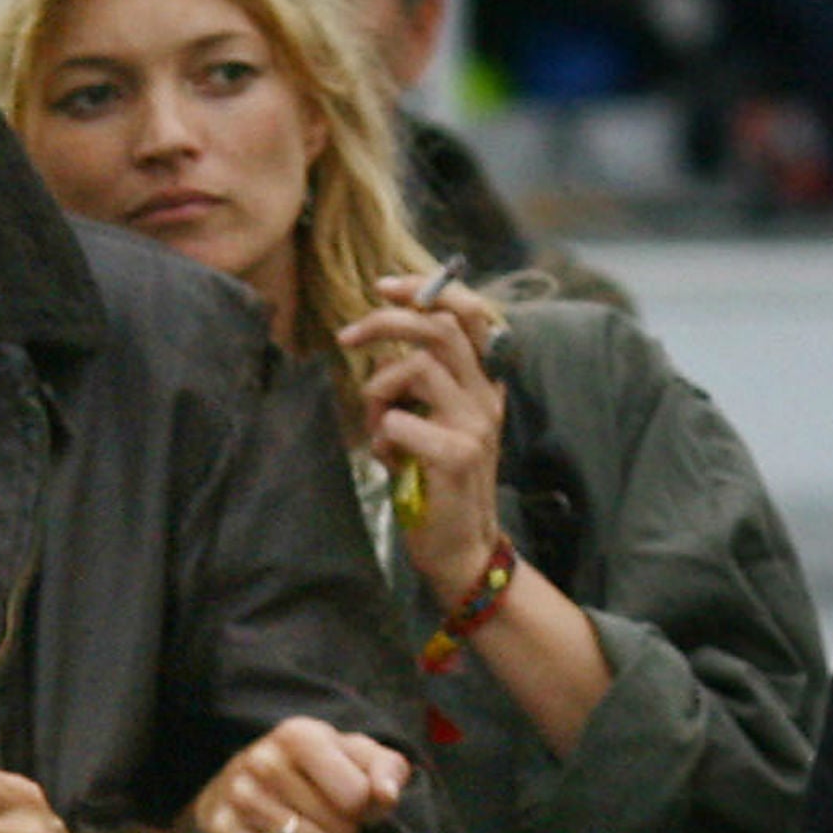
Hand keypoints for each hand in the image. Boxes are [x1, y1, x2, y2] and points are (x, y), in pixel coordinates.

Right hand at [184, 716, 408, 832]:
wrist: (241, 782)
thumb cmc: (314, 770)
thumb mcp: (354, 756)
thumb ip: (387, 769)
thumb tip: (386, 795)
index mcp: (298, 734)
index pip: (359, 796)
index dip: (366, 805)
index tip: (350, 795)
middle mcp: (263, 760)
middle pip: (342, 828)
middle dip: (344, 829)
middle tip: (324, 813)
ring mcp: (239, 796)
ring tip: (307, 829)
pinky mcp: (221, 831)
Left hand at [338, 272, 507, 606]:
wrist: (460, 547)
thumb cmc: (432, 480)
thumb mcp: (424, 421)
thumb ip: (410, 381)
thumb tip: (378, 343)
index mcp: (479, 382)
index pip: (466, 313)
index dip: (427, 289)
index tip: (384, 286)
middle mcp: (485, 396)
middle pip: (440, 327)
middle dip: (387, 322)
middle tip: (347, 336)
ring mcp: (477, 425)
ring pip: (420, 368)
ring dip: (380, 389)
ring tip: (377, 425)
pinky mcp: (460, 456)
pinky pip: (403, 423)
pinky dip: (383, 434)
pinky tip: (389, 458)